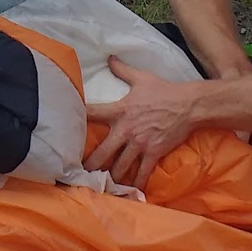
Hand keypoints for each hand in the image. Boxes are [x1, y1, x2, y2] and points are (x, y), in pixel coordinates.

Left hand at [83, 57, 203, 188]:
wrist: (188, 105)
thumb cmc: (164, 91)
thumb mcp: (141, 78)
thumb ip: (122, 69)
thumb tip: (110, 57)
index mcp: (119, 110)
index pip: (92, 113)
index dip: (77, 119)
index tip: (63, 130)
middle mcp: (126, 130)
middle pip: (102, 152)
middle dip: (90, 165)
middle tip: (78, 175)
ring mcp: (139, 144)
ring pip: (119, 167)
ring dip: (110, 178)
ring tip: (101, 187)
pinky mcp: (153, 153)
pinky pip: (142, 173)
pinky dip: (136, 184)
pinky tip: (129, 193)